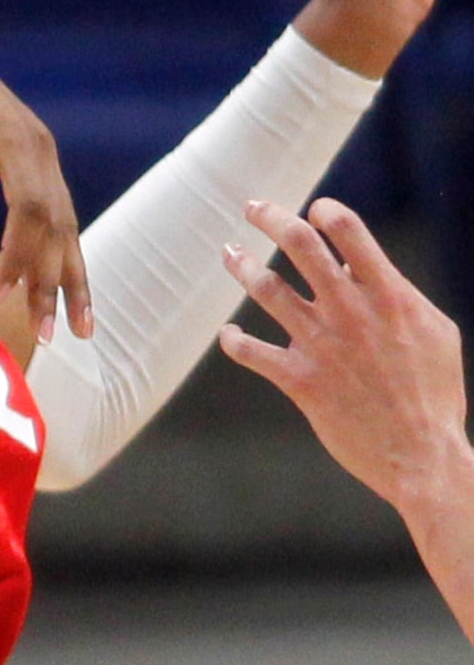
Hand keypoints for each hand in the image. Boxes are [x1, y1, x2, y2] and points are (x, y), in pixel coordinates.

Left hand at [0, 0, 88, 341]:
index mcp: (17, 140)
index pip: (32, 210)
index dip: (22, 256)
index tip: (3, 295)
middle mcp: (40, 150)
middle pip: (58, 225)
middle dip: (55, 282)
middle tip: (50, 336)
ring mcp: (40, 156)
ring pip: (65, 224)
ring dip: (68, 276)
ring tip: (77, 329)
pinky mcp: (30, 161)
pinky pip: (54, 214)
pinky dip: (60, 253)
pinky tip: (63, 286)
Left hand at [220, 199, 473, 523]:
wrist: (424, 457)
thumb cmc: (435, 392)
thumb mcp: (434, 332)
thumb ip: (397, 293)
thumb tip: (353, 265)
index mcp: (389, 297)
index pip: (349, 231)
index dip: (326, 211)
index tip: (314, 210)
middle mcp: (350, 313)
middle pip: (298, 244)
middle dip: (269, 216)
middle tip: (253, 207)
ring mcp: (322, 345)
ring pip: (265, 287)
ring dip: (241, 264)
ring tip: (229, 252)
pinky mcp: (300, 380)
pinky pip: (250, 350)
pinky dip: (233, 339)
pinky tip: (230, 334)